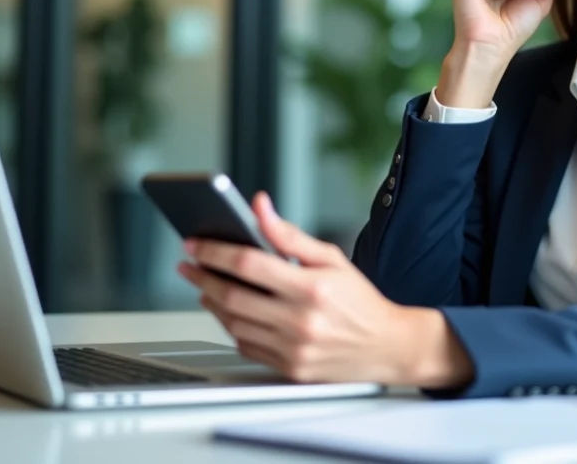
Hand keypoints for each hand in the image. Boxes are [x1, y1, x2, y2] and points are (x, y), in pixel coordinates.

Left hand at [178, 192, 472, 388]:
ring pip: (234, 323)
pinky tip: (229, 312)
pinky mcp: (290, 369)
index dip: (215, 250)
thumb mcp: (332, 258)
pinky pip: (246, 346)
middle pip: (233, 296)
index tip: (195, 242)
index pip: (249, 264)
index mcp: (312, 288)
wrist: (387, 347)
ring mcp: (294, 349)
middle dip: (203, 276)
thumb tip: (260, 207)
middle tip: (189, 263)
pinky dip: (231, 327)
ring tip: (205, 285)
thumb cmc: (360, 300)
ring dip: (212, 302)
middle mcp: (301, 321)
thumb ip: (291, 235)